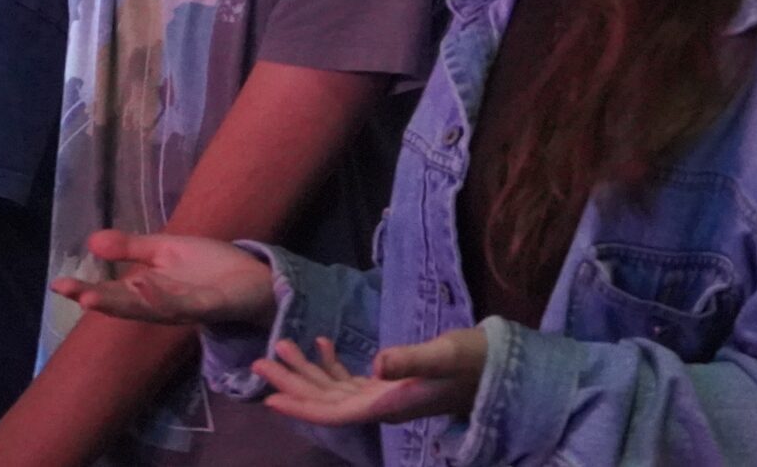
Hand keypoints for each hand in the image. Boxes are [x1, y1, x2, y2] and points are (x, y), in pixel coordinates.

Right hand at [50, 229, 277, 326]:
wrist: (254, 279)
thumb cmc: (209, 267)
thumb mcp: (165, 251)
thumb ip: (131, 249)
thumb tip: (91, 241)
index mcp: (150, 290)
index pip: (113, 291)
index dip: (86, 289)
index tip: (57, 283)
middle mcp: (163, 303)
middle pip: (126, 304)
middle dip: (98, 299)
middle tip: (70, 293)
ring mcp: (186, 306)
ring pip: (149, 308)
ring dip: (123, 303)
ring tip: (93, 297)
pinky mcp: (210, 304)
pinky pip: (184, 304)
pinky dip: (162, 298)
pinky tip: (143, 285)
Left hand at [254, 328, 486, 427]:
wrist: (499, 369)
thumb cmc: (474, 361)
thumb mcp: (444, 355)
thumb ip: (411, 360)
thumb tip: (377, 364)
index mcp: (388, 405)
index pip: (334, 412)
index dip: (300, 406)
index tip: (268, 398)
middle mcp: (381, 406)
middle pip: (326, 401)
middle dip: (291, 384)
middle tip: (258, 361)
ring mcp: (384, 396)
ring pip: (334, 390)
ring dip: (306, 371)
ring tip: (280, 345)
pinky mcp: (391, 385)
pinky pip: (352, 380)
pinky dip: (332, 364)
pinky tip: (321, 344)